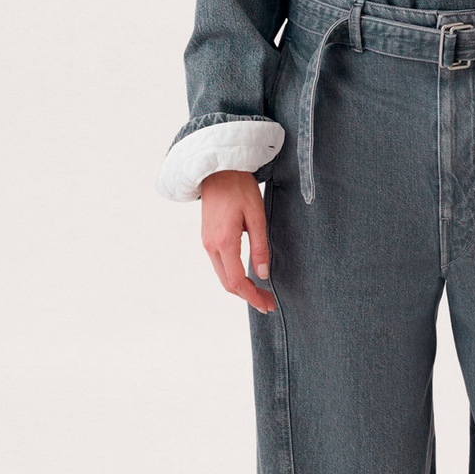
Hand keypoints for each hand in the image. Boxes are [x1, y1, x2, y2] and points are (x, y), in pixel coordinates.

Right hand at [200, 171, 274, 313]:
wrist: (216, 168)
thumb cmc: (239, 187)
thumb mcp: (256, 216)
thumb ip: (260, 247)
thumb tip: (262, 274)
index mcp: (224, 242)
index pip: (236, 281)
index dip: (252, 297)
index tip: (267, 305)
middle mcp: (211, 246)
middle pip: (228, 284)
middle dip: (248, 296)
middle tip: (268, 303)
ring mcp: (207, 242)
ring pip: (223, 276)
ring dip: (241, 288)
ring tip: (260, 293)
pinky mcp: (207, 238)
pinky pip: (220, 265)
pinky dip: (233, 276)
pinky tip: (247, 278)